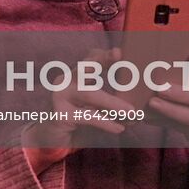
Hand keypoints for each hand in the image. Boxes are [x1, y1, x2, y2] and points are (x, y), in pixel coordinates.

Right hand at [26, 49, 135, 171]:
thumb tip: (137, 106)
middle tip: (119, 56)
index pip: (89, 58)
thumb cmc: (78, 118)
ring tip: (131, 111)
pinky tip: (118, 128)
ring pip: (89, 94)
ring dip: (112, 102)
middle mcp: (65, 80)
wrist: (51, 136)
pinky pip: (86, 117)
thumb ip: (109, 101)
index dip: (104, 54)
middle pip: (85, 68)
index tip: (120, 52)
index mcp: (74, 75)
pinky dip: (105, 122)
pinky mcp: (60, 114)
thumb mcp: (93, 105)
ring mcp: (60, 96)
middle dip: (103, 60)